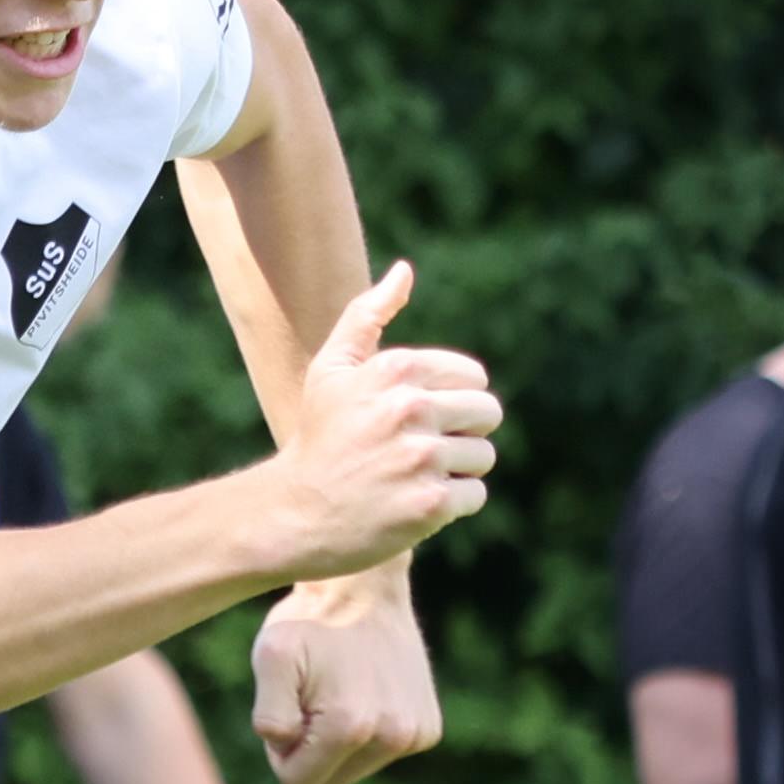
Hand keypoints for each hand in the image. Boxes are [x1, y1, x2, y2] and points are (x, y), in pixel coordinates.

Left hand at [251, 574, 443, 783]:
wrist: (364, 587)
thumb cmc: (311, 622)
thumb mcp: (271, 658)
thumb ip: (268, 714)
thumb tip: (286, 746)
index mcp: (351, 728)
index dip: (282, 751)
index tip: (290, 707)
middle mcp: (394, 737)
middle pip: (329, 783)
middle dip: (311, 751)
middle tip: (311, 698)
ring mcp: (416, 734)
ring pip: (356, 769)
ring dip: (339, 740)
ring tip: (339, 689)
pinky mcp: (429, 728)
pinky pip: (382, 753)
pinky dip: (368, 730)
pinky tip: (365, 689)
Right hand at [261, 261, 501, 582]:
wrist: (296, 512)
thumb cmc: (319, 436)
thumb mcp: (332, 369)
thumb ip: (367, 315)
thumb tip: (404, 271)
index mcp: (396, 369)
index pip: (474, 377)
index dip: (452, 400)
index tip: (420, 419)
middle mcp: (411, 408)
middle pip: (487, 414)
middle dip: (462, 433)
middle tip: (421, 451)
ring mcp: (421, 458)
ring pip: (483, 457)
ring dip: (457, 470)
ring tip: (415, 477)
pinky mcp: (430, 504)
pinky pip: (475, 495)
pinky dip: (452, 504)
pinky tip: (416, 503)